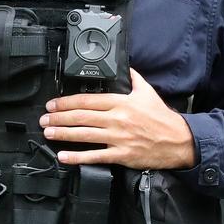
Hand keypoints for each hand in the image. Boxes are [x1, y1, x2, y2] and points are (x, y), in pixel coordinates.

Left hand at [41, 69, 195, 169]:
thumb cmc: (162, 118)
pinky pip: (95, 156)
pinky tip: (64, 156)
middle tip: (44, 118)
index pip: (87, 101)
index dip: (67, 102)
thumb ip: (132, 78)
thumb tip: (124, 66)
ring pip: (84, 135)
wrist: (179, 141)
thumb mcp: (147, 92)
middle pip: (81, 117)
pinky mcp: (121, 155)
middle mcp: (117, 119)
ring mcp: (118, 138)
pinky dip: (77, 157)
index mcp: (121, 103)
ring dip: (62, 134)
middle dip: (59, 117)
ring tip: (48, 133)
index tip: (53, 103)